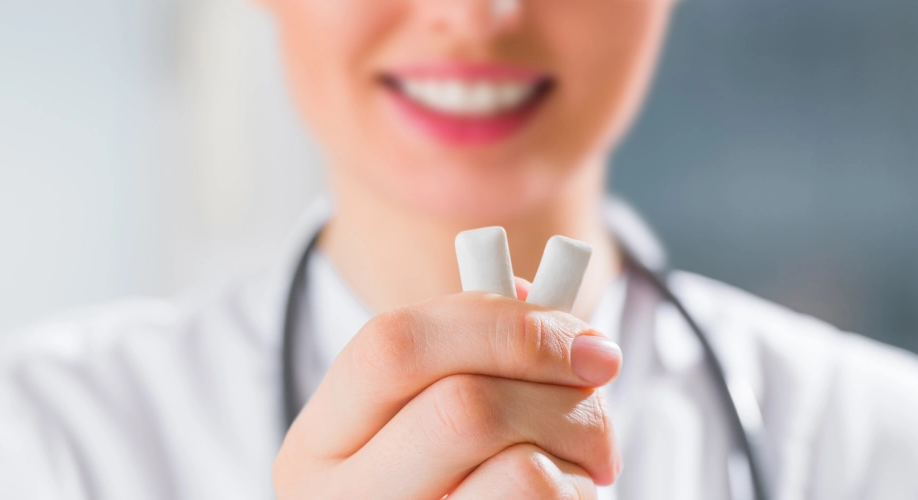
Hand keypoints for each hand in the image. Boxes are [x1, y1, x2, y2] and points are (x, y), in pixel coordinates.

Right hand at [273, 278, 622, 498]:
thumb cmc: (442, 483)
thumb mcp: (426, 418)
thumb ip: (470, 351)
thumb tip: (537, 300)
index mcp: (318, 445)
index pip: (393, 346)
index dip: (500, 325)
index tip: (581, 338)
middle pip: (465, 409)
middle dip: (559, 391)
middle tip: (599, 394)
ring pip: (522, 471)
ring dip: (579, 448)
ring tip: (583, 457)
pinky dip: (580, 495)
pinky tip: (564, 498)